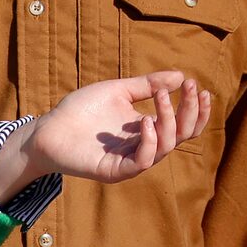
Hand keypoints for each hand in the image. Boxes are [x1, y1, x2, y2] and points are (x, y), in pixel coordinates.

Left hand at [0, 73, 210, 193]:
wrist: (48, 128)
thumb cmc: (80, 110)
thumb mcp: (118, 91)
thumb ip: (148, 85)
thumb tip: (180, 75)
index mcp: (147, 129)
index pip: (183, 125)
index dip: (195, 108)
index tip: (198, 86)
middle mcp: (143, 146)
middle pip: (181, 136)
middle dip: (190, 112)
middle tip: (190, 89)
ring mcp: (130, 160)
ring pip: (166, 147)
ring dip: (170, 121)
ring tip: (162, 98)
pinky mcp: (115, 171)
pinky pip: (142, 161)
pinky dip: (150, 142)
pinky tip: (145, 121)